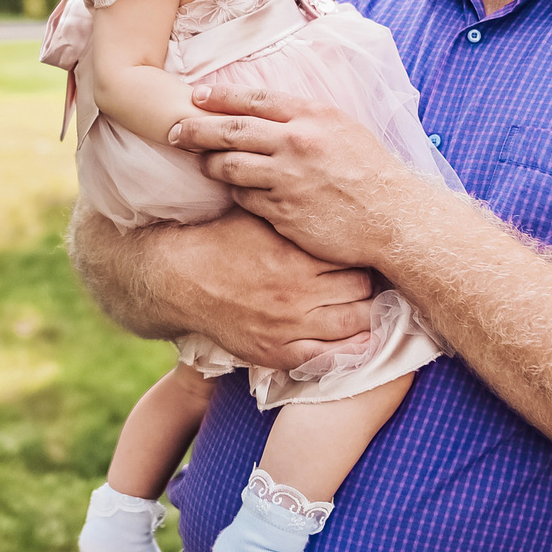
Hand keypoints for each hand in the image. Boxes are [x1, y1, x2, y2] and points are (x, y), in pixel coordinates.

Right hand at [145, 209, 380, 371]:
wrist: (181, 278)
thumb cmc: (222, 241)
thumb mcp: (259, 216)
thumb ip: (294, 210)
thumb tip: (328, 193)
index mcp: (297, 254)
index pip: (354, 256)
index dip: (363, 253)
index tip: (367, 252)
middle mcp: (298, 291)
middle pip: (362, 289)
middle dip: (368, 283)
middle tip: (370, 279)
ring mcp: (289, 325)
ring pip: (354, 323)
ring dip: (365, 315)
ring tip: (367, 306)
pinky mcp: (277, 352)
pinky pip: (327, 358)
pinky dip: (349, 350)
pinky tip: (358, 339)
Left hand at [171, 85, 436, 266]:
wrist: (394, 219)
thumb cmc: (372, 173)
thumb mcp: (343, 128)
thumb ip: (305, 118)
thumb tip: (269, 111)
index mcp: (312, 116)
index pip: (253, 99)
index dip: (219, 96)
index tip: (195, 96)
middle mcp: (296, 143)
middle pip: (230, 131)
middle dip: (195, 129)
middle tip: (172, 130)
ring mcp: (287, 179)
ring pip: (230, 167)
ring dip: (211, 165)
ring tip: (203, 164)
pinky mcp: (283, 212)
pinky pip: (245, 199)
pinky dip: (237, 194)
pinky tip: (236, 192)